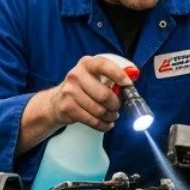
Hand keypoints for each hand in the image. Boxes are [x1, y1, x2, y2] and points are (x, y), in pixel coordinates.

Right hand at [18, 55, 136, 154]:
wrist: (56, 101)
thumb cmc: (83, 88)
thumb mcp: (94, 77)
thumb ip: (111, 78)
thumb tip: (133, 83)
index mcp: (87, 64)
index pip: (105, 66)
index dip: (119, 76)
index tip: (128, 85)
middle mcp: (76, 75)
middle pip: (104, 95)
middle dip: (115, 105)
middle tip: (117, 108)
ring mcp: (70, 92)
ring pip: (99, 110)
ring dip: (110, 117)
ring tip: (111, 116)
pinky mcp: (67, 107)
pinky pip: (92, 121)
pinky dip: (103, 125)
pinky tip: (106, 124)